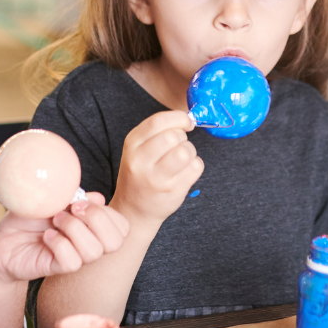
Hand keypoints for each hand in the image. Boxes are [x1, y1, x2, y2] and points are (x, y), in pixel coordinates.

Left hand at [0, 193, 129, 282]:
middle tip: (73, 209)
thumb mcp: (53, 199)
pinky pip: (72, 261)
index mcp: (93, 226)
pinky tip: (46, 237)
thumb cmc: (30, 218)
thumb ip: (76, 197)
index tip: (81, 200)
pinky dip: (59, 244)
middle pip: (116, 241)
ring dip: (74, 229)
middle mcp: (89, 243)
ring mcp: (75, 257)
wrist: (4, 240)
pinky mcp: (57, 268)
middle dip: (97, 219)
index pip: (122, 226)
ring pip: (94, 251)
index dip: (108, 213)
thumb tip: (98, 198)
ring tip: (55, 221)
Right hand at [111, 110, 203, 225]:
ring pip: (186, 152)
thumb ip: (158, 131)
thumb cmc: (140, 174)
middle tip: (178, 146)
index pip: (158, 122)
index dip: (178, 118)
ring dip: (190, 152)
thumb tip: (188, 119)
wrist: (133, 210)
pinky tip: (184, 171)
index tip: (186, 121)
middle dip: (182, 138)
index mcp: (132, 144)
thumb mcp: (137, 149)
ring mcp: (157, 179)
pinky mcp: (173, 191)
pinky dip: (195, 166)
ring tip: (181, 159)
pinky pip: (196, 167)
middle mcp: (141, 161)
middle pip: (174, 136)